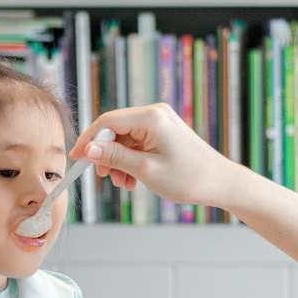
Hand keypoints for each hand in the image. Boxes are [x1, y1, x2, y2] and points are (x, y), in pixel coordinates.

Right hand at [70, 103, 239, 207]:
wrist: (221, 183)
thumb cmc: (189, 177)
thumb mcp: (145, 169)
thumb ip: (114, 157)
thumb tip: (87, 150)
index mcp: (150, 117)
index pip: (107, 122)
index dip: (88, 141)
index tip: (76, 159)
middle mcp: (154, 114)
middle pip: (114, 130)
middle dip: (106, 155)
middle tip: (105, 177)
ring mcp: (159, 122)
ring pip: (124, 140)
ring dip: (118, 161)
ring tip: (124, 183)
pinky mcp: (163, 133)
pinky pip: (136, 144)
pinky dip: (130, 161)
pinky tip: (133, 179)